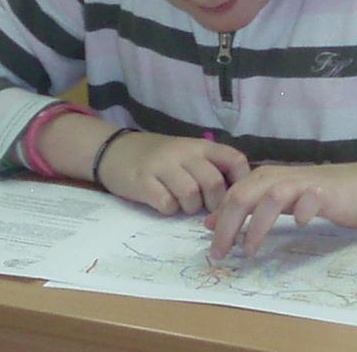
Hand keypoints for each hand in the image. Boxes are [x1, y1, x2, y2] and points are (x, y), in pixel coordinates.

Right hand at [98, 131, 250, 215]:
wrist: (115, 150)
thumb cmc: (159, 157)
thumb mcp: (188, 154)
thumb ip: (211, 167)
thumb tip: (239, 195)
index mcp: (200, 146)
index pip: (234, 159)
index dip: (241, 183)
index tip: (235, 198)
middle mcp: (183, 152)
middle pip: (213, 183)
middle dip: (213, 204)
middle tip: (205, 209)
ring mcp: (162, 166)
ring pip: (191, 195)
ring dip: (190, 208)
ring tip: (182, 205)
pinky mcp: (142, 181)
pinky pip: (167, 204)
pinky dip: (169, 210)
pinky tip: (163, 203)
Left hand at [203, 156, 356, 259]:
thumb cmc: (316, 195)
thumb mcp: (277, 201)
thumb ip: (247, 208)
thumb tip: (212, 222)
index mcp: (264, 178)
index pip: (232, 196)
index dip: (218, 222)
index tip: (212, 249)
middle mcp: (279, 177)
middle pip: (244, 195)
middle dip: (228, 226)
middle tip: (220, 253)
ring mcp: (303, 183)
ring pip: (272, 197)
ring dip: (257, 225)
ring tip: (249, 250)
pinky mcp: (325, 193)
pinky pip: (310, 200)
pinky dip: (302, 211)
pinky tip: (300, 224)